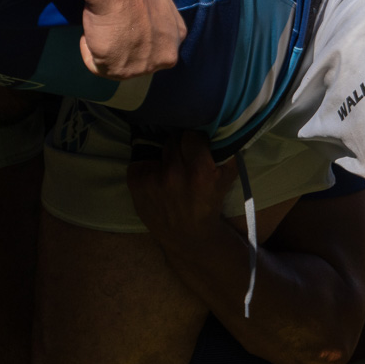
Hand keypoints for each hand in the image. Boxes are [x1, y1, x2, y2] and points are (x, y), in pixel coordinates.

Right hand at [79, 0, 183, 78]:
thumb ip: (159, 12)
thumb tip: (147, 13)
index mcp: (178, 37)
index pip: (156, 45)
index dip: (137, 35)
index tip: (123, 25)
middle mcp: (167, 57)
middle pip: (140, 59)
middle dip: (124, 47)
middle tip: (109, 30)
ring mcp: (145, 68)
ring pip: (118, 64)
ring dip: (106, 50)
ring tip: (99, 30)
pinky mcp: (120, 72)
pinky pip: (97, 66)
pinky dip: (89, 52)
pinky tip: (89, 36)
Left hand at [127, 131, 235, 251]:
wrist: (187, 236)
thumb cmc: (209, 205)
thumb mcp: (226, 181)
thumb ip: (229, 153)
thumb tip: (226, 127)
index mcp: (200, 173)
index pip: (193, 135)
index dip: (197, 138)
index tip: (199, 144)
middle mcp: (174, 174)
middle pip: (174, 137)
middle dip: (181, 143)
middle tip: (185, 153)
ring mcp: (152, 179)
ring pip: (160, 146)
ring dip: (166, 152)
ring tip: (173, 164)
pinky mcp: (136, 182)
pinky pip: (143, 157)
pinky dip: (151, 162)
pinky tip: (158, 173)